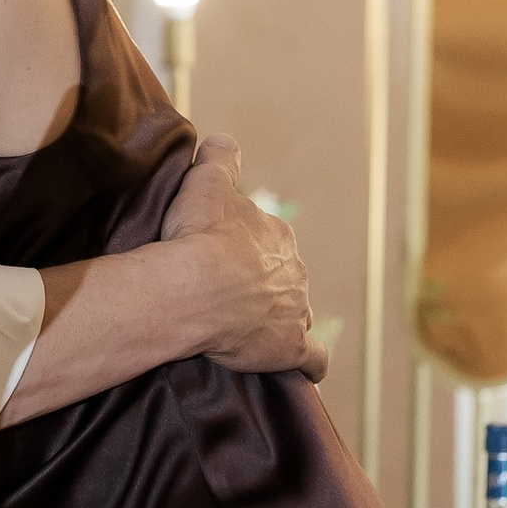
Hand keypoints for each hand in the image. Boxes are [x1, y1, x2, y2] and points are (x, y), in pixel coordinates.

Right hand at [159, 139, 323, 379]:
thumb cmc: (197, 234)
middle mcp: (295, 271)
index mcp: (276, 236)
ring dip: (282, 320)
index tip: (221, 258)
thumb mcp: (205, 181)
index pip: (268, 242)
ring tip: (252, 330)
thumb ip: (219, 158)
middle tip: (228, 295)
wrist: (194, 287)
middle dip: (265, 286)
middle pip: (284, 278)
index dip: (246, 251)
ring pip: (298, 314)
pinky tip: (300, 366)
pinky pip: (313, 360)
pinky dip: (310, 363)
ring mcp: (296, 311)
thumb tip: (222, 141)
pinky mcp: (290, 348)